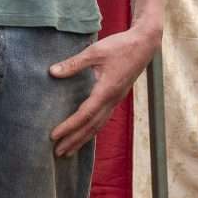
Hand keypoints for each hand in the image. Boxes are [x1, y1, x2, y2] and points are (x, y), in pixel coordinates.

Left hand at [49, 23, 159, 156]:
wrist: (145, 44)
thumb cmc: (121, 46)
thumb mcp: (95, 52)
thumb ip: (74, 63)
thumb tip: (52, 72)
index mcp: (106, 90)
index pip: (85, 114)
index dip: (69, 127)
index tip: (54, 136)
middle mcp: (112, 100)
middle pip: (91, 126)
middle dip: (74, 140)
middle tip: (58, 153)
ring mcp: (116, 100)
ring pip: (98, 125)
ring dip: (83, 139)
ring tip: (69, 151)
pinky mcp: (117, 97)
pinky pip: (103, 119)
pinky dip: (92, 130)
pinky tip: (85, 134)